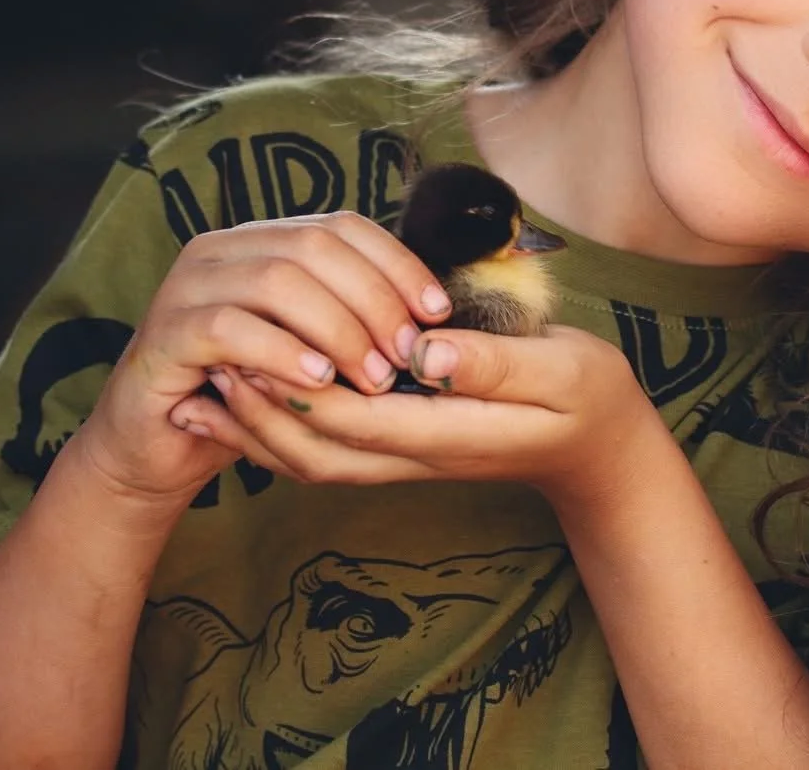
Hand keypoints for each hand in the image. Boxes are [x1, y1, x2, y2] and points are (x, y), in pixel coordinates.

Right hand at [70, 212, 453, 504]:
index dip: (396, 262)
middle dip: (373, 299)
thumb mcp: (308, 352)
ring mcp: (187, 286)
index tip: (437, 311)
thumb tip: (434, 321)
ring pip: (277, 281)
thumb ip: (351, 321)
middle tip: (407, 355)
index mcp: (261, 240)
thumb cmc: (246, 397)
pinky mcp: (164, 332)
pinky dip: (282, 352)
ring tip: (371, 377)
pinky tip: (318, 381)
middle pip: (314, 246)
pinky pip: (230, 327)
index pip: (341, 225)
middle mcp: (222, 249)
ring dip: (337, 329)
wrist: (157, 446)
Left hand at [167, 324, 662, 510]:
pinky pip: (327, 451)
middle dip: (254, 414)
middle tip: (209, 363)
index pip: (350, 421)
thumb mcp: (559, 371)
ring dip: (257, 427)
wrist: (600, 449)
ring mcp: (405, 458)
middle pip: (313, 452)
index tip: (248, 347)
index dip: (293, 390)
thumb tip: (428, 351)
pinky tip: (251, 398)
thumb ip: (495, 364)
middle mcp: (414, 455)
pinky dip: (280, 432)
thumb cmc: (585, 398)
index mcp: (445, 432)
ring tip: (208, 384)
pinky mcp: (401, 448)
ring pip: (312, 461)